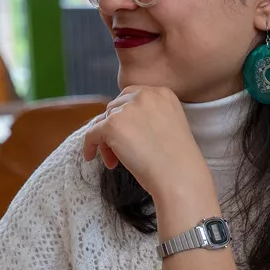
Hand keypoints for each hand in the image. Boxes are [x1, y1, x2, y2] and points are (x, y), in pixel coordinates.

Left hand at [79, 86, 212, 207]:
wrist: (180, 176)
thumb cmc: (178, 160)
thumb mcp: (170, 125)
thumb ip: (149, 117)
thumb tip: (122, 124)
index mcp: (162, 93)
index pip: (132, 96)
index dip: (124, 116)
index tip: (126, 134)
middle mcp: (144, 95)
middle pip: (116, 108)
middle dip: (114, 129)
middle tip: (120, 152)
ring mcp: (127, 109)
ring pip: (104, 121)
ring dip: (106, 141)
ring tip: (115, 161)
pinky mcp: (113, 125)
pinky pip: (92, 133)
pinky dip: (89, 146)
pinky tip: (90, 157)